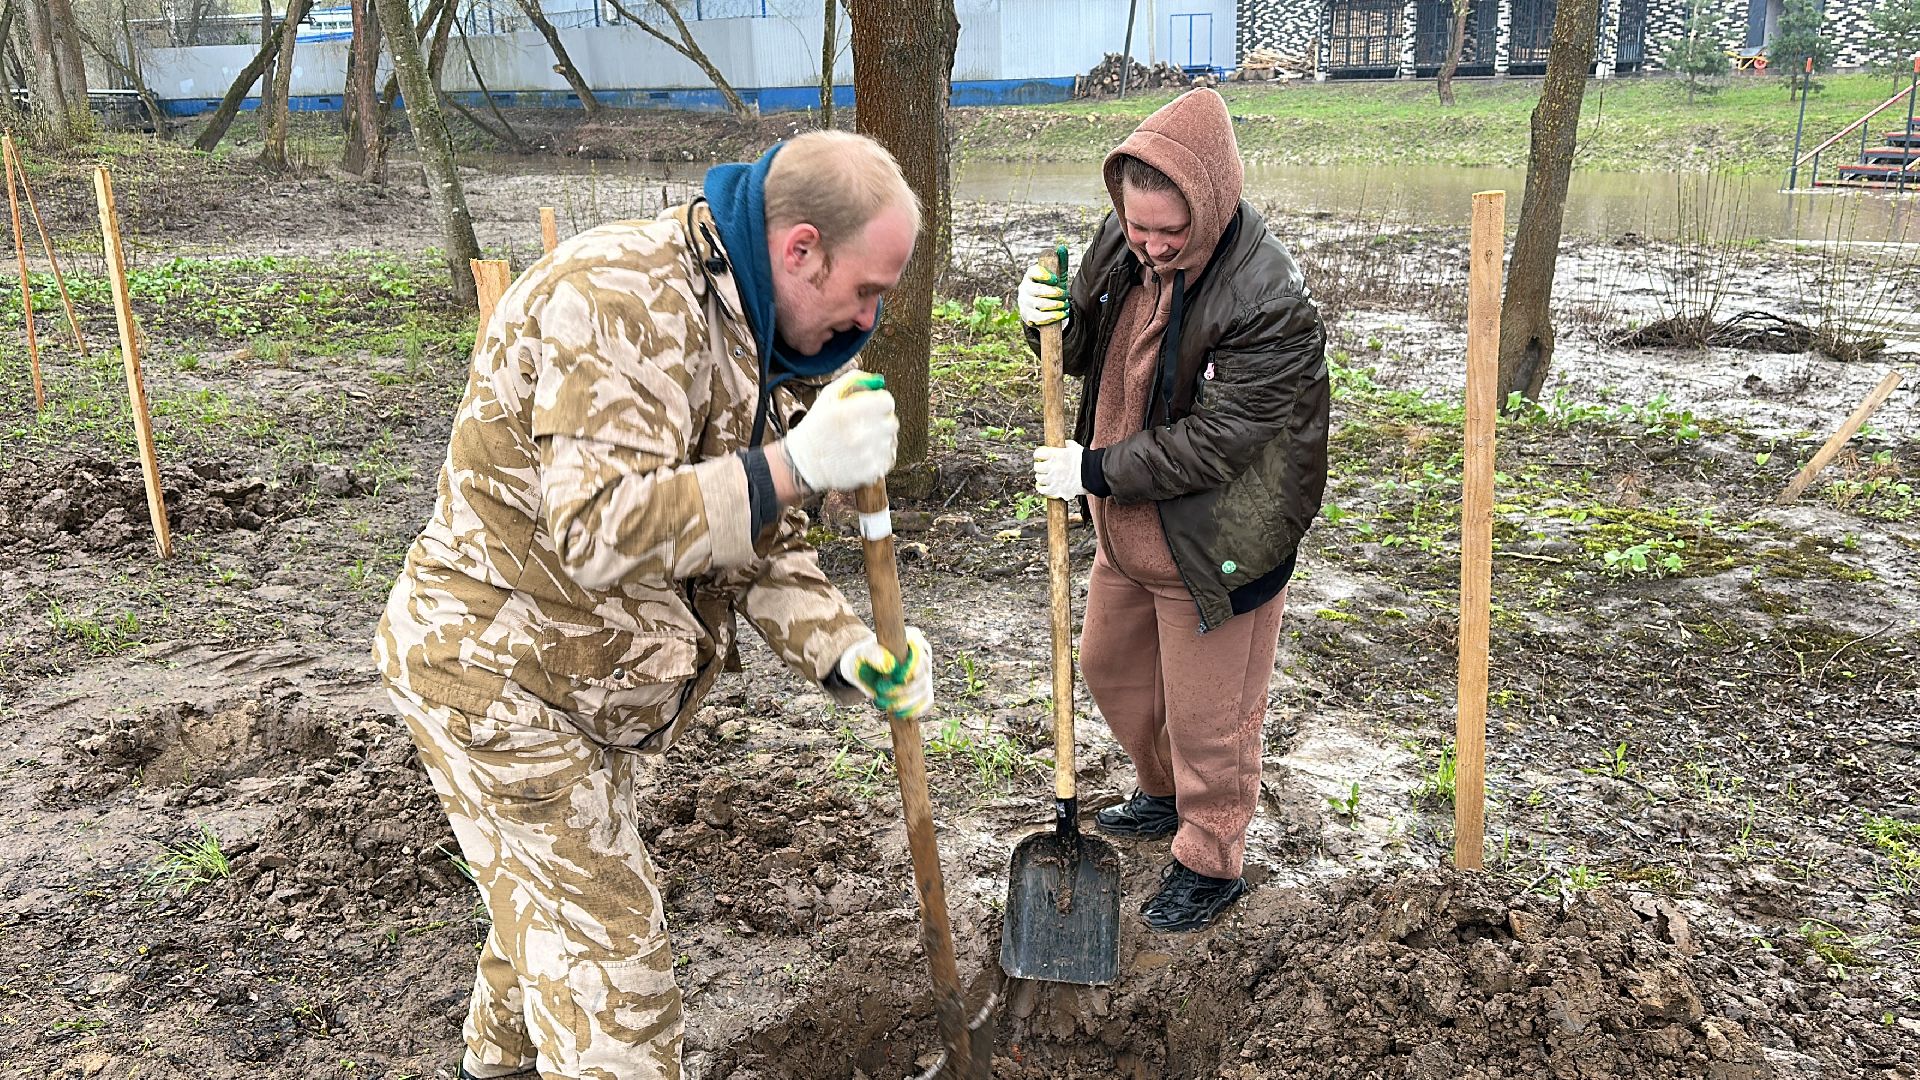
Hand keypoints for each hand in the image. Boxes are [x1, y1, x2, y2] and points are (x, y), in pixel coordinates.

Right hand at [783, 370, 897, 492]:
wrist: (804, 464)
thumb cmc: (816, 428)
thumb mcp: (827, 397)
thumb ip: (852, 381)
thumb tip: (877, 380)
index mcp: (847, 413)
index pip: (886, 402)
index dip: (881, 401)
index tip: (875, 405)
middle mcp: (858, 435)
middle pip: (892, 422)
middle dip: (882, 420)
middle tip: (868, 423)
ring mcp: (866, 457)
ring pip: (891, 440)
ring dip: (881, 438)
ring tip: (863, 440)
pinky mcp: (870, 473)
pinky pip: (888, 458)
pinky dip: (880, 455)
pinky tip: (865, 453)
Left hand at [837, 627, 932, 719]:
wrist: (863, 667)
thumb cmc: (862, 656)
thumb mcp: (861, 653)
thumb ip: (873, 654)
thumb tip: (890, 665)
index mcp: (913, 638)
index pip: (920, 655)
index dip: (910, 670)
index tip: (895, 679)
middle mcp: (923, 653)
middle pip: (923, 676)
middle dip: (902, 691)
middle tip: (880, 694)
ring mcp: (925, 671)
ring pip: (924, 691)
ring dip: (904, 703)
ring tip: (882, 703)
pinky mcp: (924, 687)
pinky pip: (925, 701)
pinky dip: (913, 709)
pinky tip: (897, 712)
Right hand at [1017, 260, 1068, 328]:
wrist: (1043, 307)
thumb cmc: (1050, 287)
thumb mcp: (1056, 275)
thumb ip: (1060, 263)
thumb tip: (1062, 248)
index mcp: (1030, 276)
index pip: (1033, 272)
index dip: (1044, 275)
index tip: (1056, 279)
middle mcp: (1024, 289)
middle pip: (1036, 290)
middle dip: (1053, 292)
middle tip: (1065, 294)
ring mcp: (1024, 303)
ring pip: (1038, 305)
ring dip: (1054, 305)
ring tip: (1066, 305)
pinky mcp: (1027, 317)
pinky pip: (1038, 318)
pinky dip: (1051, 317)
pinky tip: (1062, 314)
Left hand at [1033, 440, 1085, 499]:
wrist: (1095, 474)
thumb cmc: (1086, 460)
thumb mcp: (1075, 447)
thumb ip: (1065, 445)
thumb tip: (1061, 444)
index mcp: (1056, 455)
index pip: (1038, 454)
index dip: (1039, 455)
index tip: (1040, 456)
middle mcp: (1053, 467)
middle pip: (1037, 467)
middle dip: (1040, 466)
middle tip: (1043, 467)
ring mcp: (1054, 479)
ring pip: (1039, 479)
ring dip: (1042, 477)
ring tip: (1046, 476)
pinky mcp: (1057, 490)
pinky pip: (1043, 490)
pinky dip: (1041, 488)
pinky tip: (1043, 486)